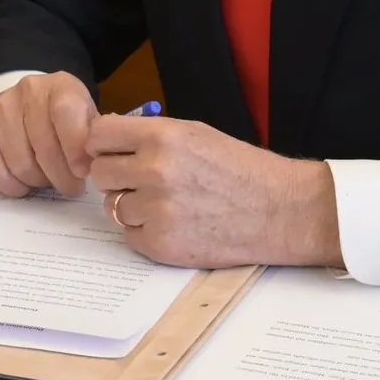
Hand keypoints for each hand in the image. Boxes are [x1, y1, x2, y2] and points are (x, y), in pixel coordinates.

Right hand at [0, 72, 97, 196]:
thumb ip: (94, 139)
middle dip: (61, 176)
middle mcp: (27, 91)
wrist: (30, 105)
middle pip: (43, 145)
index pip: (65, 113)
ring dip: (38, 182)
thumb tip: (95, 163)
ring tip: (48, 178)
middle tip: (72, 187)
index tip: (83, 172)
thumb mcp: (88, 120)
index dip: (75, 147)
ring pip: (20, 164)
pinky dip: (12, 186)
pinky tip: (24, 180)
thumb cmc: (66, 120)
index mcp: (60, 86)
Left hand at [86, 114, 341, 269]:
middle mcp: (154, 171)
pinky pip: (130, 235)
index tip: (111, 151)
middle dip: (116, 176)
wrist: (280, 210)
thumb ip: (149, 135)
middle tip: (140, 180)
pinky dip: (146, 232)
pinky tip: (174, 224)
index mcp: (162, 137)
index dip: (102, 143)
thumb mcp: (194, 133)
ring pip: (114, 206)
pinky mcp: (162, 246)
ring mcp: (157, 211)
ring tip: (168, 203)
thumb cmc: (240, 168)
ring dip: (133, 206)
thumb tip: (104, 137)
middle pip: (99, 173)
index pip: (98, 134)